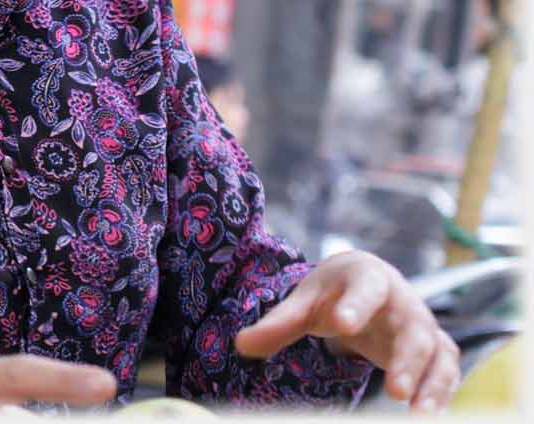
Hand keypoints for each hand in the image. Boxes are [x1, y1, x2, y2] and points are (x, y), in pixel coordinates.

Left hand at [234, 250, 459, 411]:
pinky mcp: (435, 352)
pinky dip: (442, 395)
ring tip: (418, 416)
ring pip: (438, 356)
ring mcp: (424, 328)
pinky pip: (445, 373)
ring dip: (432, 386)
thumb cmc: (334, 293)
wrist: (368, 286)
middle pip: (413, 330)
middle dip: (406, 361)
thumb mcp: (306, 301)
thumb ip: (278, 323)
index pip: (365, 289)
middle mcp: (404, 302)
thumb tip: (241, 345)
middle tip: (395, 391)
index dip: (356, 305)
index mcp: (368, 278)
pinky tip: (431, 419)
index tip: (342, 324)